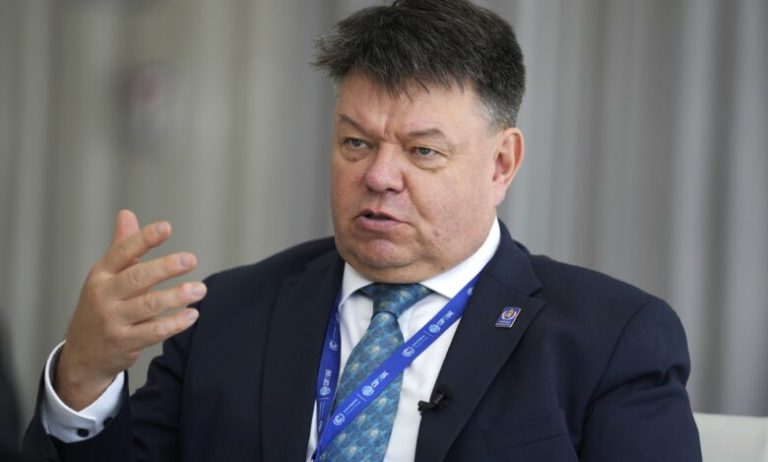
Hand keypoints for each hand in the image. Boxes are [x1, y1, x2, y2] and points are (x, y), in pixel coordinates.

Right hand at [55, 210, 205, 409]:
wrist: (83, 354)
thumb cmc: (100, 307)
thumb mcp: (105, 276)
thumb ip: (121, 247)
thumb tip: (127, 214)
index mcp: (101, 275)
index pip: (122, 252)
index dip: (144, 239)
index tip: (166, 227)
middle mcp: (104, 296)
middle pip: (137, 278)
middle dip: (165, 268)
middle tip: (191, 259)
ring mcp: (113, 321)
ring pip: (149, 305)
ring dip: (177, 296)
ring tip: (200, 289)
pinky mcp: (125, 342)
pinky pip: (154, 331)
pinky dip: (175, 323)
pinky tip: (192, 315)